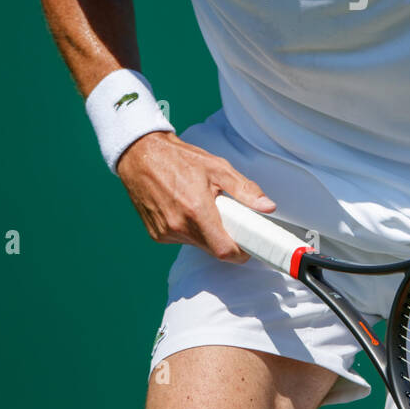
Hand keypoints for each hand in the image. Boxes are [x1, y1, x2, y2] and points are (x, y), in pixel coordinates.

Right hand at [116, 132, 275, 261]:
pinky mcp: (156, 235)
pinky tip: (186, 210)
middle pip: (213, 249)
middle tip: (229, 218)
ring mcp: (165, 233)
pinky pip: (182, 240)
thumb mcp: (217, 168)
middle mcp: (179, 226)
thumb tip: (267, 207)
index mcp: (196, 210)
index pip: (224, 250)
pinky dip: (190, 231)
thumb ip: (244, 190)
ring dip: (207, 234)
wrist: (142, 156)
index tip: (249, 244)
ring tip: (203, 208)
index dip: (241, 252)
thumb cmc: (180, 160)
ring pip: (198, 245)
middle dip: (226, 239)